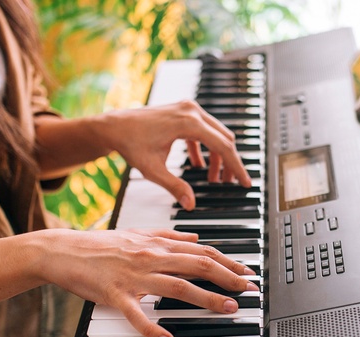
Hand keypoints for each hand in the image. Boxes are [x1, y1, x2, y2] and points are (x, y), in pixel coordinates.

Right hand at [37, 228, 256, 336]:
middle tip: (250, 290)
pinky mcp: (115, 294)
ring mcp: (134, 276)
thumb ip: (169, 235)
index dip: (228, 262)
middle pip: (198, 265)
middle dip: (228, 278)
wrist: (63, 250)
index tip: (248, 273)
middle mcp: (151, 257)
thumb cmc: (100, 245)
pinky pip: (135, 313)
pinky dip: (151, 326)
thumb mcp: (138, 233)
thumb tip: (196, 236)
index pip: (202, 251)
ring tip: (228, 308)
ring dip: (206, 298)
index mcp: (158, 244)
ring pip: (178, 286)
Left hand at [106, 101, 251, 209]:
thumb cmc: (130, 144)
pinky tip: (198, 166)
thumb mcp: (153, 170)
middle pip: (224, 139)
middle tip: (232, 184)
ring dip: (217, 157)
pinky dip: (205, 149)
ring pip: (216, 135)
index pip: (223, 146)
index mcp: (188, 122)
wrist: (114, 126)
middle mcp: (192, 111)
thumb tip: (191, 205)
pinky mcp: (184, 112)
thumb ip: (175, 187)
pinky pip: (204, 131)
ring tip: (213, 180)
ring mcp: (188, 109)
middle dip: (229, 163)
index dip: (236, 166)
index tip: (245, 182)